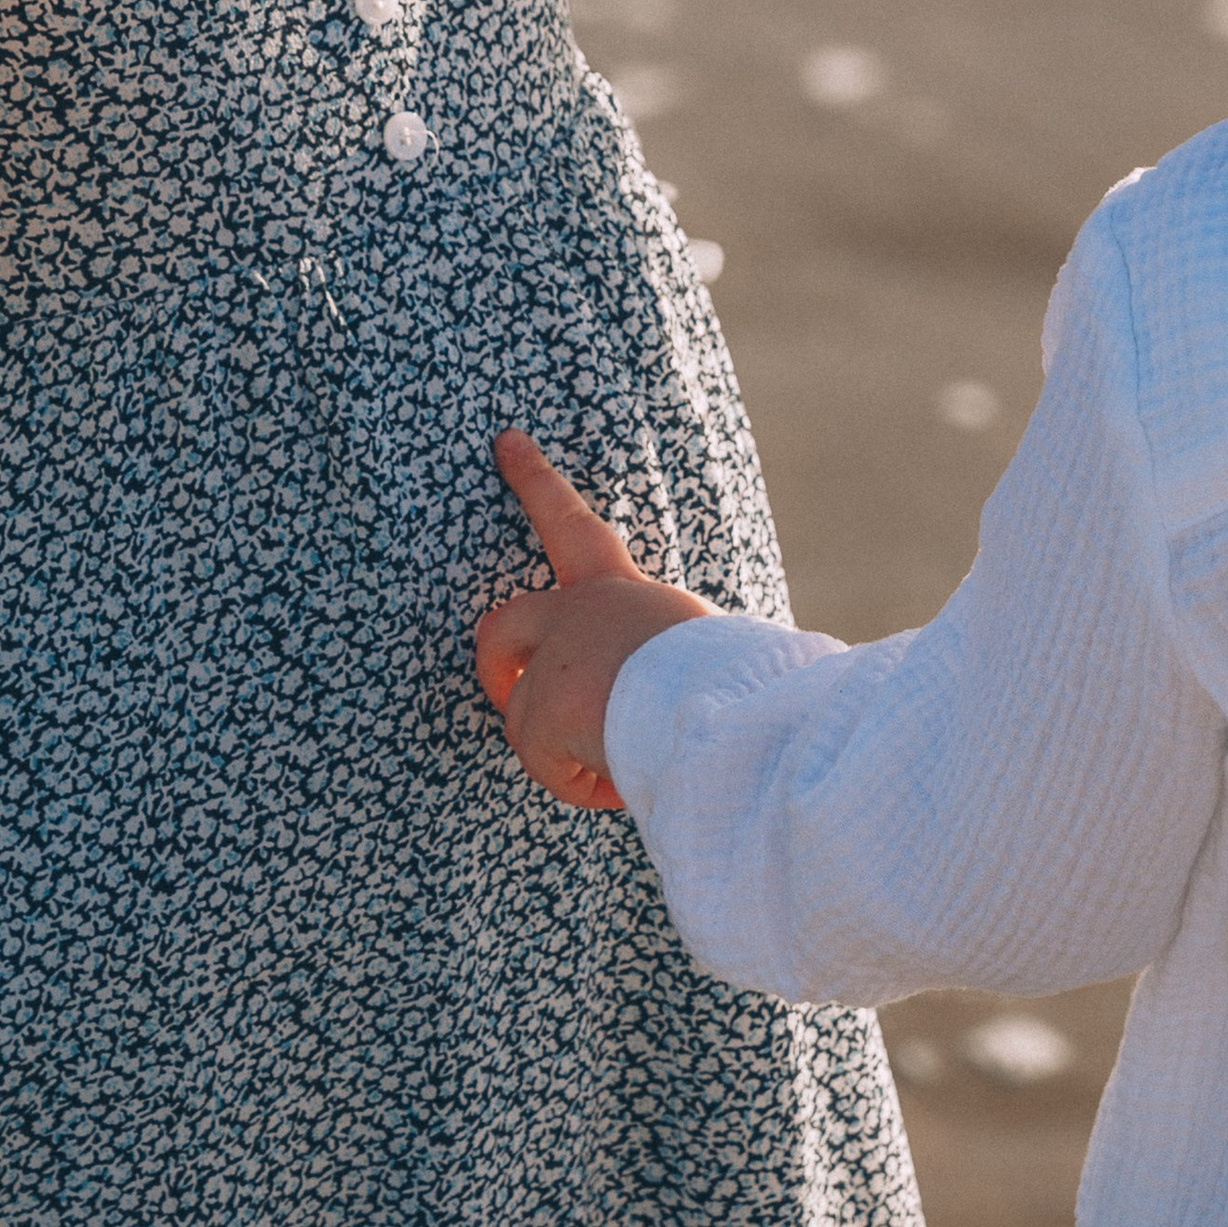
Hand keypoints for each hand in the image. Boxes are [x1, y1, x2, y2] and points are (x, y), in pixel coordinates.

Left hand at [476, 430, 713, 807]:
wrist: (726, 712)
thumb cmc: (734, 685)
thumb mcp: (698, 646)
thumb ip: (657, 654)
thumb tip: (658, 695)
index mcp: (622, 591)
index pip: (572, 523)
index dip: (535, 481)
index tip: (505, 441)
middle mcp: (580, 612)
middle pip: (503, 623)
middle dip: (493, 662)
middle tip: (504, 691)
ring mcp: (555, 659)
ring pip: (524, 717)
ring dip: (566, 755)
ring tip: (624, 769)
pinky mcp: (542, 709)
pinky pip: (545, 764)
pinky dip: (579, 784)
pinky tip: (618, 783)